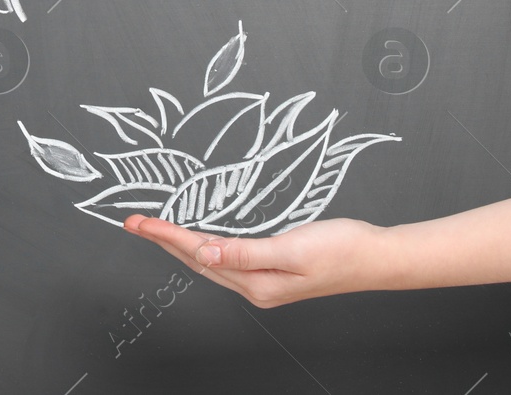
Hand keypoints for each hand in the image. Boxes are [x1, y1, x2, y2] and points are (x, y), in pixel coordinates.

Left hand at [123, 215, 392, 306]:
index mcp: (257, 284)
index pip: (199, 254)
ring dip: (180, 243)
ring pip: (209, 260)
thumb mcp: (292, 249)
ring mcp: (263, 282)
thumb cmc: (342, 249)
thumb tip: (204, 252)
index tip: (139, 222)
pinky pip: (226, 258)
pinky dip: (206, 245)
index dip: (166, 235)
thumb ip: (245, 252)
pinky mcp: (272, 271)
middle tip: (133, 222)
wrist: (377, 256)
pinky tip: (198, 237)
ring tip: (154, 228)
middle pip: (197, 260)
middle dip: (163, 240)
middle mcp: (256, 287)